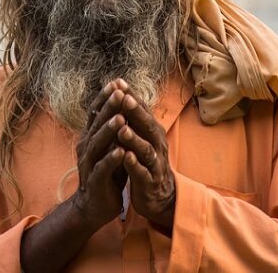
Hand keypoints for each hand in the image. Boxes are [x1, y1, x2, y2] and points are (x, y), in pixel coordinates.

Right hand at [71, 80, 128, 228]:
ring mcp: (89, 164)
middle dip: (109, 108)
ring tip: (121, 118)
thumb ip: (115, 127)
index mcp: (91, 136)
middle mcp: (86, 147)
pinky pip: (102, 168)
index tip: (117, 82)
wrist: (95, 205)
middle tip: (120, 92)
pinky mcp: (95, 181)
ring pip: (98, 144)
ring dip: (109, 131)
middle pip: (97, 124)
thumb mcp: (111, 146)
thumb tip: (125, 101)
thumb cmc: (107, 172)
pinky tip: (121, 152)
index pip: (96, 113)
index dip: (105, 97)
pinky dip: (111, 159)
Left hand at [116, 85, 174, 230]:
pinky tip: (126, 158)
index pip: (143, 110)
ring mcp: (155, 163)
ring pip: (146, 149)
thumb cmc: (146, 161)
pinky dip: (135, 165)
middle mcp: (157, 144)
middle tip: (124, 98)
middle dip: (136, 112)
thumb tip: (122, 92)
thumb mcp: (142, 137)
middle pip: (147, 125)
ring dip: (134, 139)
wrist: (158, 196)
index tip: (118, 82)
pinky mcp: (150, 182)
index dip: (132, 96)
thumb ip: (134, 118)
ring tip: (122, 129)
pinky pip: (143, 172)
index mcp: (152, 132)